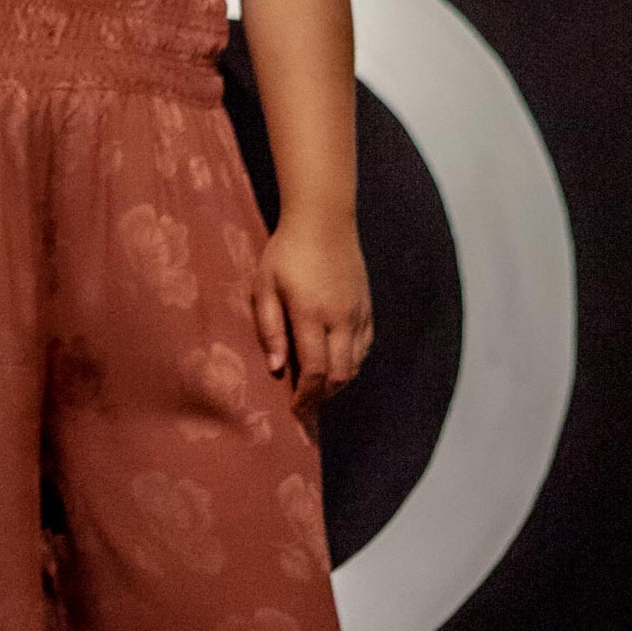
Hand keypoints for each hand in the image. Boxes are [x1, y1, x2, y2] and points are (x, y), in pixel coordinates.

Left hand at [253, 209, 371, 405]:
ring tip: (318, 387)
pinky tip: (336, 363)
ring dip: (338, 382)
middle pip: (339, 374)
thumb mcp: (264, 286)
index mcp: (311, 314)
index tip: (294, 410)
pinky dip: (352, 362)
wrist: (323, 220)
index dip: (306, 396)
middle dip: (322, 396)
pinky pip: (365, 346)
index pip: (314, 370)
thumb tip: (276, 368)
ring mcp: (358, 313)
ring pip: (355, 364)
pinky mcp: (367, 307)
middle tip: (305, 404)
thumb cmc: (286, 251)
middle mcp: (340, 318)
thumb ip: (270, 328)